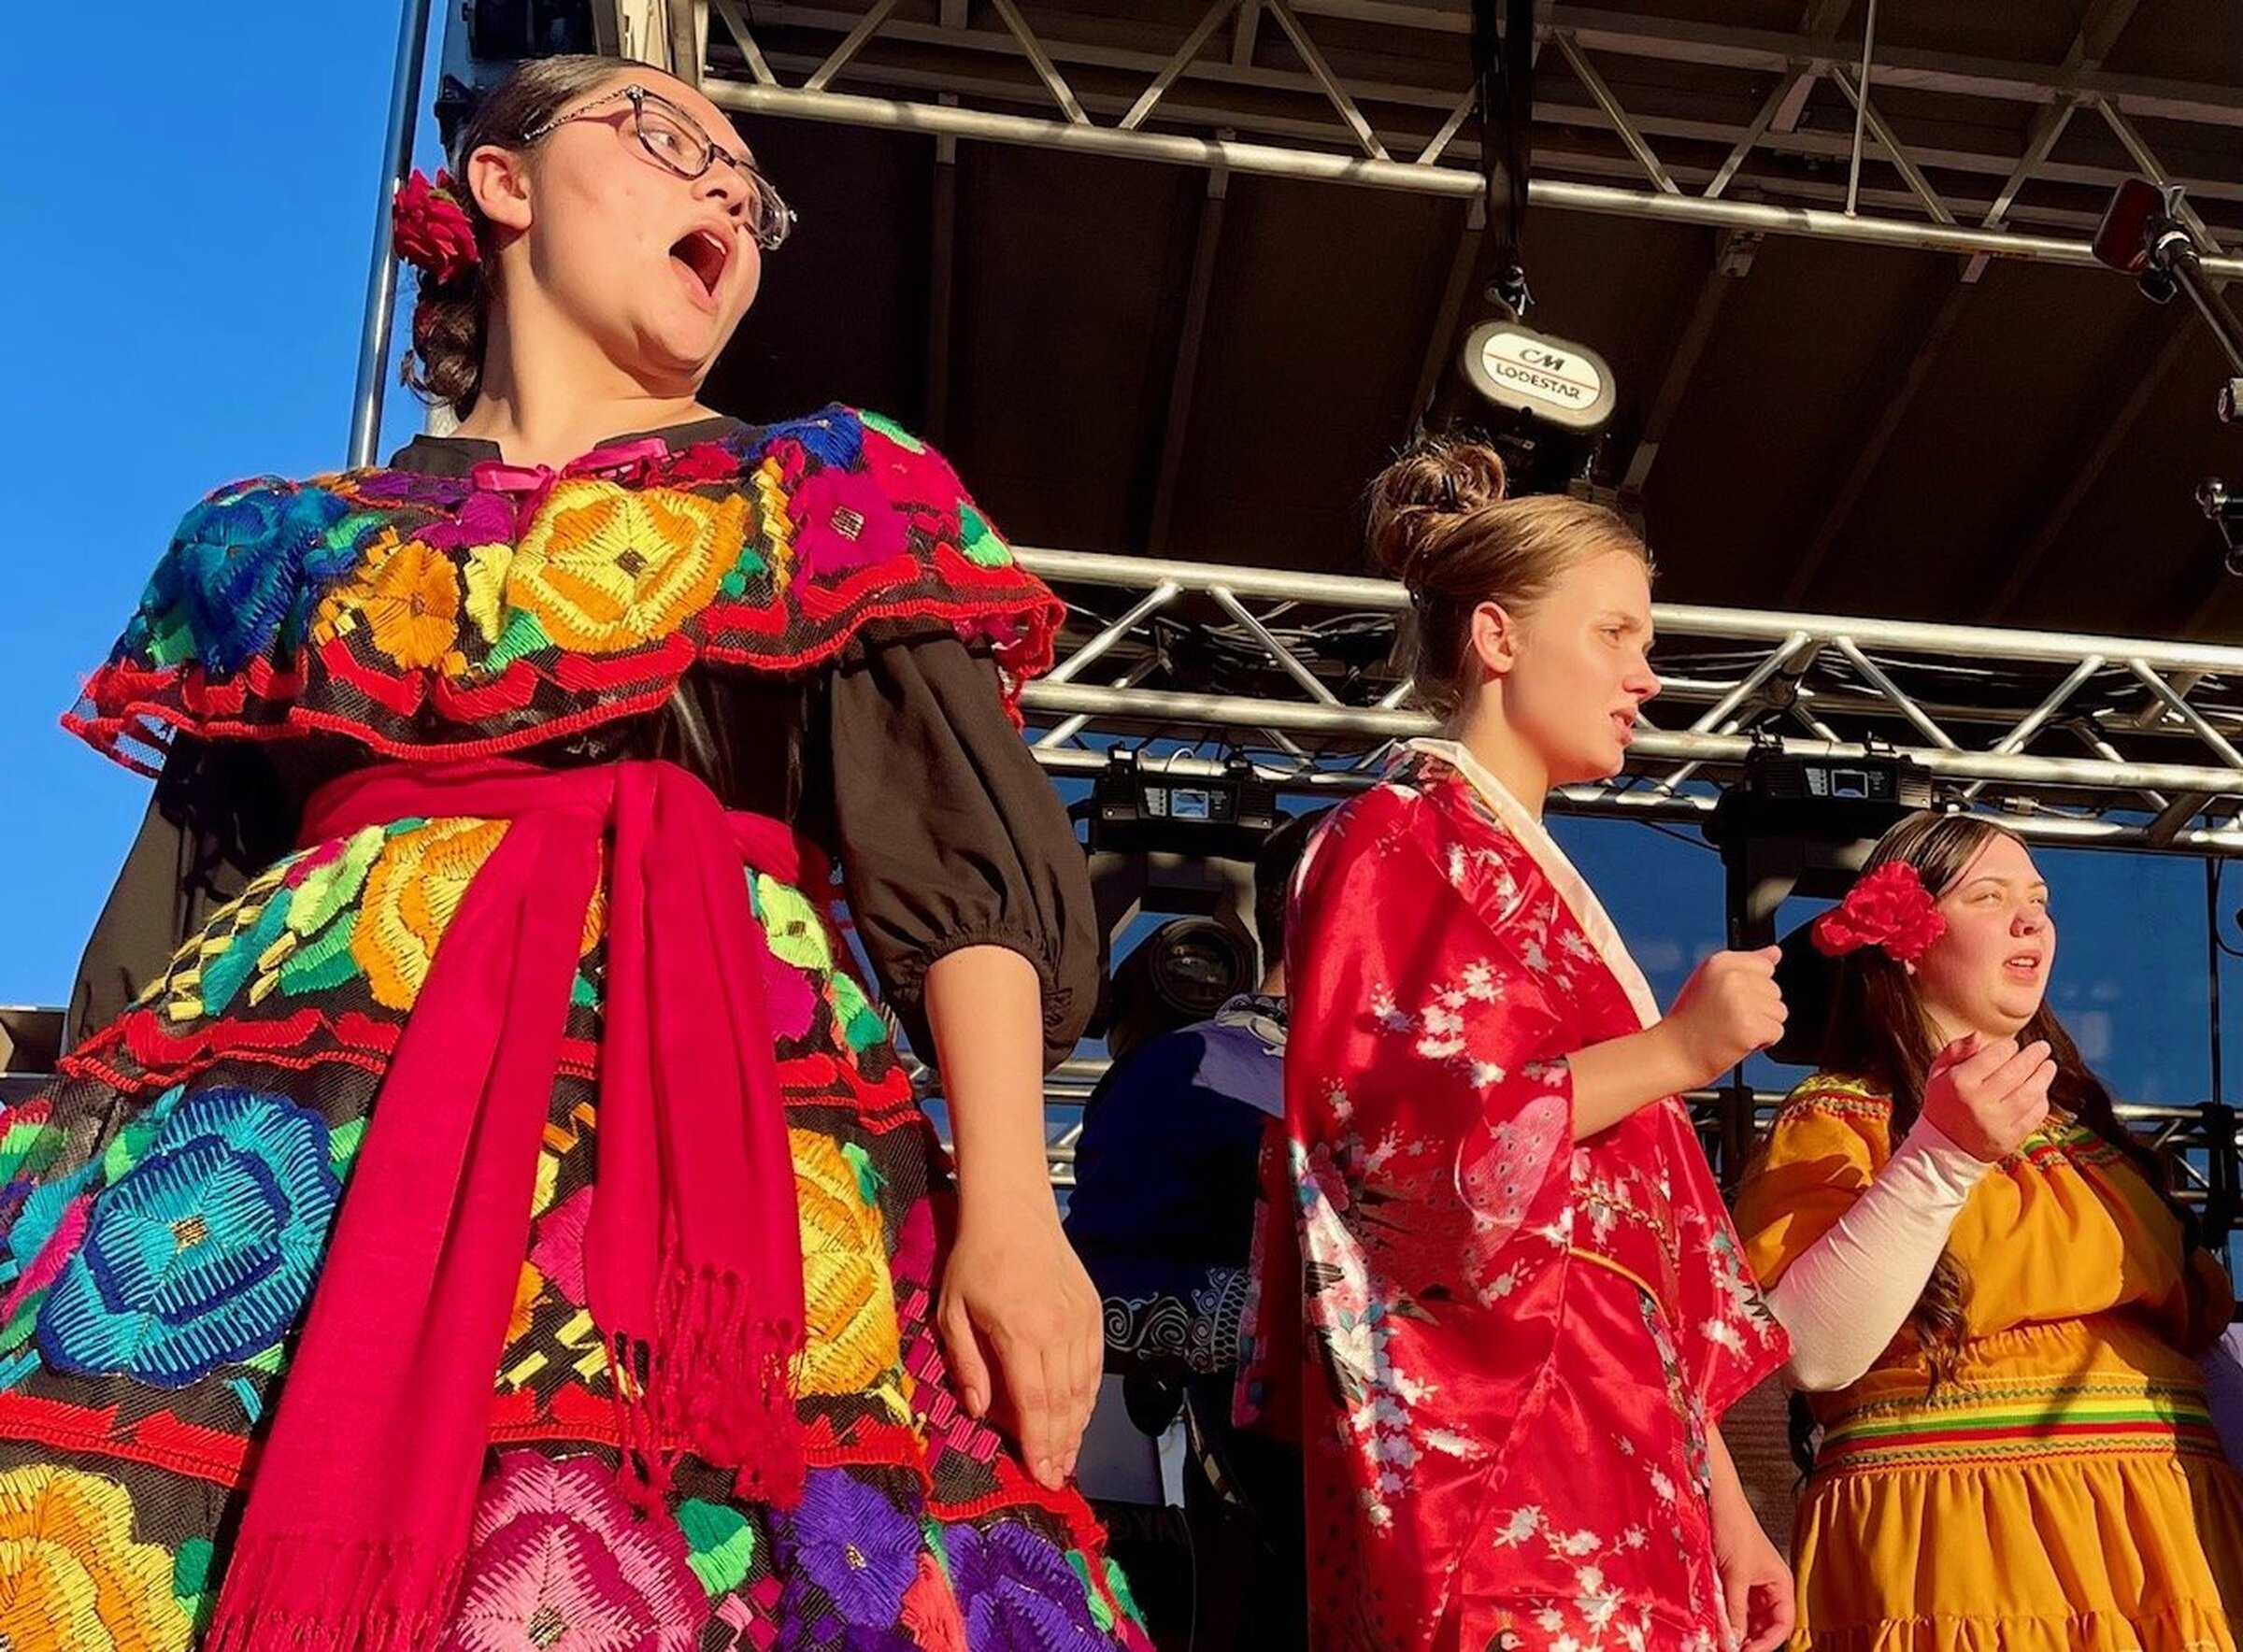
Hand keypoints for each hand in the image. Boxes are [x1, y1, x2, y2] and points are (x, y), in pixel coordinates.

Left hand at [936, 1193, 1102, 1490]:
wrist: (1014, 1212)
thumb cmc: (975, 1261)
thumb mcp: (952, 1312)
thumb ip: (966, 1364)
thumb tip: (979, 1411)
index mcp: (1020, 1332)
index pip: (1035, 1403)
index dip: (1038, 1444)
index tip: (1041, 1476)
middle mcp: (1058, 1330)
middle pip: (1064, 1402)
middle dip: (1060, 1445)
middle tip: (1057, 1477)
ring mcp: (1080, 1320)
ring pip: (1084, 1387)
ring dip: (1077, 1427)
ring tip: (1068, 1456)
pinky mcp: (1092, 1310)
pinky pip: (1094, 1364)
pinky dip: (1089, 1395)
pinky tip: (1080, 1416)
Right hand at [1663, 947, 1786, 1087]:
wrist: (1674, 1053)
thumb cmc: (1690, 1020)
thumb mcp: (1711, 981)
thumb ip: (1746, 963)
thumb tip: (1775, 952)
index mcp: (1720, 962)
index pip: (1765, 967)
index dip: (1752, 987)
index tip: (1729, 999)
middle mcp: (1731, 977)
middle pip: (1774, 990)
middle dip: (1758, 1008)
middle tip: (1728, 1018)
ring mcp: (1741, 1002)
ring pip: (1779, 1012)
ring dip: (1761, 1025)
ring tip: (1733, 1029)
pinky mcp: (1750, 1027)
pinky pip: (1777, 1032)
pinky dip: (1763, 1042)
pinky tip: (1739, 1041)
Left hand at [1710, 1467, 1794, 1651]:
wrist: (1713, 1497)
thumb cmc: (1733, 1525)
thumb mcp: (1735, 1574)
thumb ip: (1735, 1609)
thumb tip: (1733, 1641)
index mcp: (1781, 1583)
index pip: (1783, 1624)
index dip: (1767, 1643)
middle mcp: (1768, 1584)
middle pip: (1764, 1624)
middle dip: (1749, 1638)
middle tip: (1729, 1648)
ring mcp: (1748, 1581)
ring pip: (1746, 1616)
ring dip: (1735, 1627)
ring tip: (1720, 1637)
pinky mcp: (1730, 1576)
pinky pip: (1731, 1603)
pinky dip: (1724, 1614)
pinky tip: (1714, 1620)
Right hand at [1919, 1032, 2053, 1161]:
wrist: (1941, 1148)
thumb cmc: (1943, 1104)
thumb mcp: (1938, 1073)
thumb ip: (1956, 1050)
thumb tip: (1979, 1035)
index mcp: (1960, 1082)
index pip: (1994, 1057)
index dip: (2008, 1047)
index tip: (2014, 1045)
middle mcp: (1978, 1102)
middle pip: (2015, 1073)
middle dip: (2033, 1057)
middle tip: (2043, 1048)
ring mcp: (1995, 1123)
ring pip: (2029, 1094)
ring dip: (2043, 1077)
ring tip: (2049, 1066)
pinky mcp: (2008, 1139)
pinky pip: (2033, 1117)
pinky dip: (2041, 1102)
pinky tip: (2042, 1091)